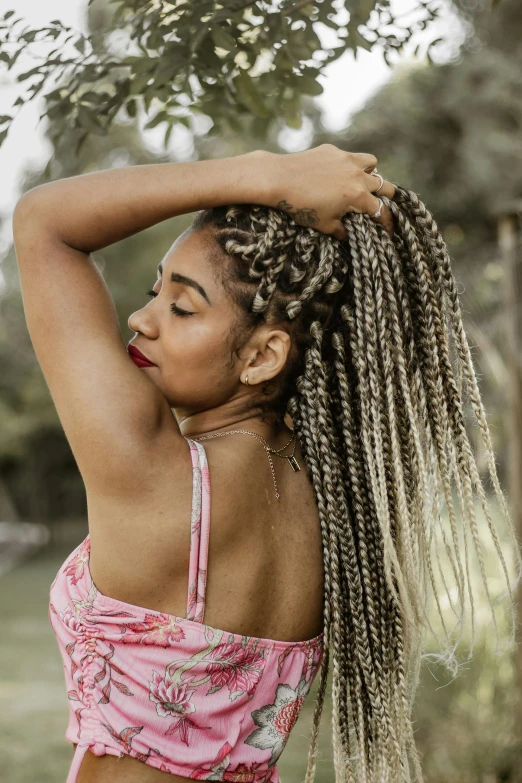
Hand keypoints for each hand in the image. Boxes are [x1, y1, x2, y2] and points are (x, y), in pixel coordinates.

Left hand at [264, 144, 395, 240]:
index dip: (388, 223)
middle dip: (387, 197)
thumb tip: (348, 234)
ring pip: (372, 163)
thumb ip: (341, 231)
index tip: (388, 231)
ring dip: (372, 174)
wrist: (279, 179)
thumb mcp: (323, 225)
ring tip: (364, 182)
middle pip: (384, 185)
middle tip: (383, 205)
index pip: (382, 211)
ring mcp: (346, 159)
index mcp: (357, 196)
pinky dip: (351, 165)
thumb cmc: (301, 206)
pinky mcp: (333, 151)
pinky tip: (339, 173)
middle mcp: (357, 175)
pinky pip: (350, 156)